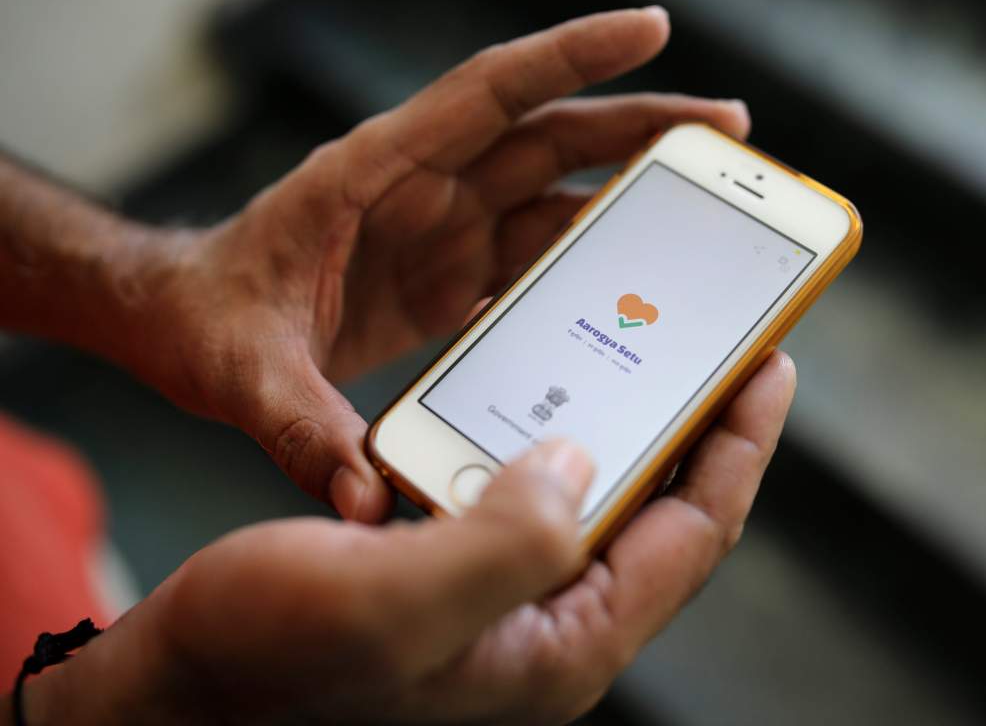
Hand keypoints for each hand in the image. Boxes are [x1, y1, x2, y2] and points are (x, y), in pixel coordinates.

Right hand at [14, 352, 793, 725]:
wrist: (180, 681)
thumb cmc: (267, 657)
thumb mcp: (390, 605)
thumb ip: (505, 541)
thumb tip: (581, 461)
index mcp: (562, 643)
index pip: (693, 532)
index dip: (740, 442)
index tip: (771, 358)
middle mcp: (550, 622)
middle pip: (663, 509)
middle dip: (701, 422)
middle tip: (724, 338)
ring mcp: (508, 597)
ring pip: (603, 495)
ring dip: (630, 420)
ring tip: (650, 344)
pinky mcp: (464, 569)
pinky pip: (536, 489)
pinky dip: (553, 432)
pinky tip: (546, 384)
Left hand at [122, 7, 749, 520]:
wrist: (180, 324)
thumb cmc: (203, 319)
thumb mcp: (240, 370)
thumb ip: (299, 427)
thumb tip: (367, 497)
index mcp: (376, 175)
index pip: (489, 94)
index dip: (571, 58)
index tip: (650, 27)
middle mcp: (424, 191)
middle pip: (551, 139)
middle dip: (641, 126)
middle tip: (728, 129)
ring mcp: (442, 231)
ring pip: (556, 194)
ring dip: (630, 195)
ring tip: (705, 207)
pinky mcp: (449, 276)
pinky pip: (535, 257)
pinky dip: (589, 263)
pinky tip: (637, 285)